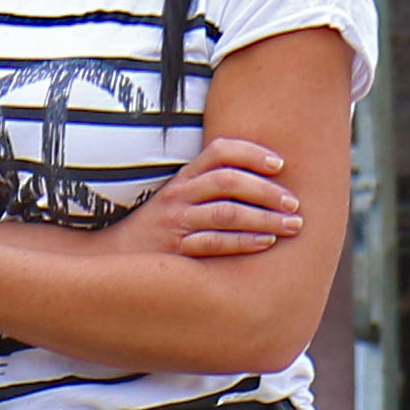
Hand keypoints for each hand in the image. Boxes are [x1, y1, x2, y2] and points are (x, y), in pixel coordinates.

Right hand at [120, 135, 302, 259]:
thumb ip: (211, 187)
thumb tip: (266, 182)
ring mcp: (175, 222)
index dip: (253, 152)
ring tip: (293, 225)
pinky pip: (215, 242)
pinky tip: (267, 242)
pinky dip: (244, 241)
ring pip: (226, 212)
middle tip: (295, 203)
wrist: (114, 259)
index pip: (220, 150)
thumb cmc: (159, 230)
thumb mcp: (178, 199)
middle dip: (267, 190)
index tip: (280, 165)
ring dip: (265, 217)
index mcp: (183, 178)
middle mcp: (178, 195)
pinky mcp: (175, 250)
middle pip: (229, 180)